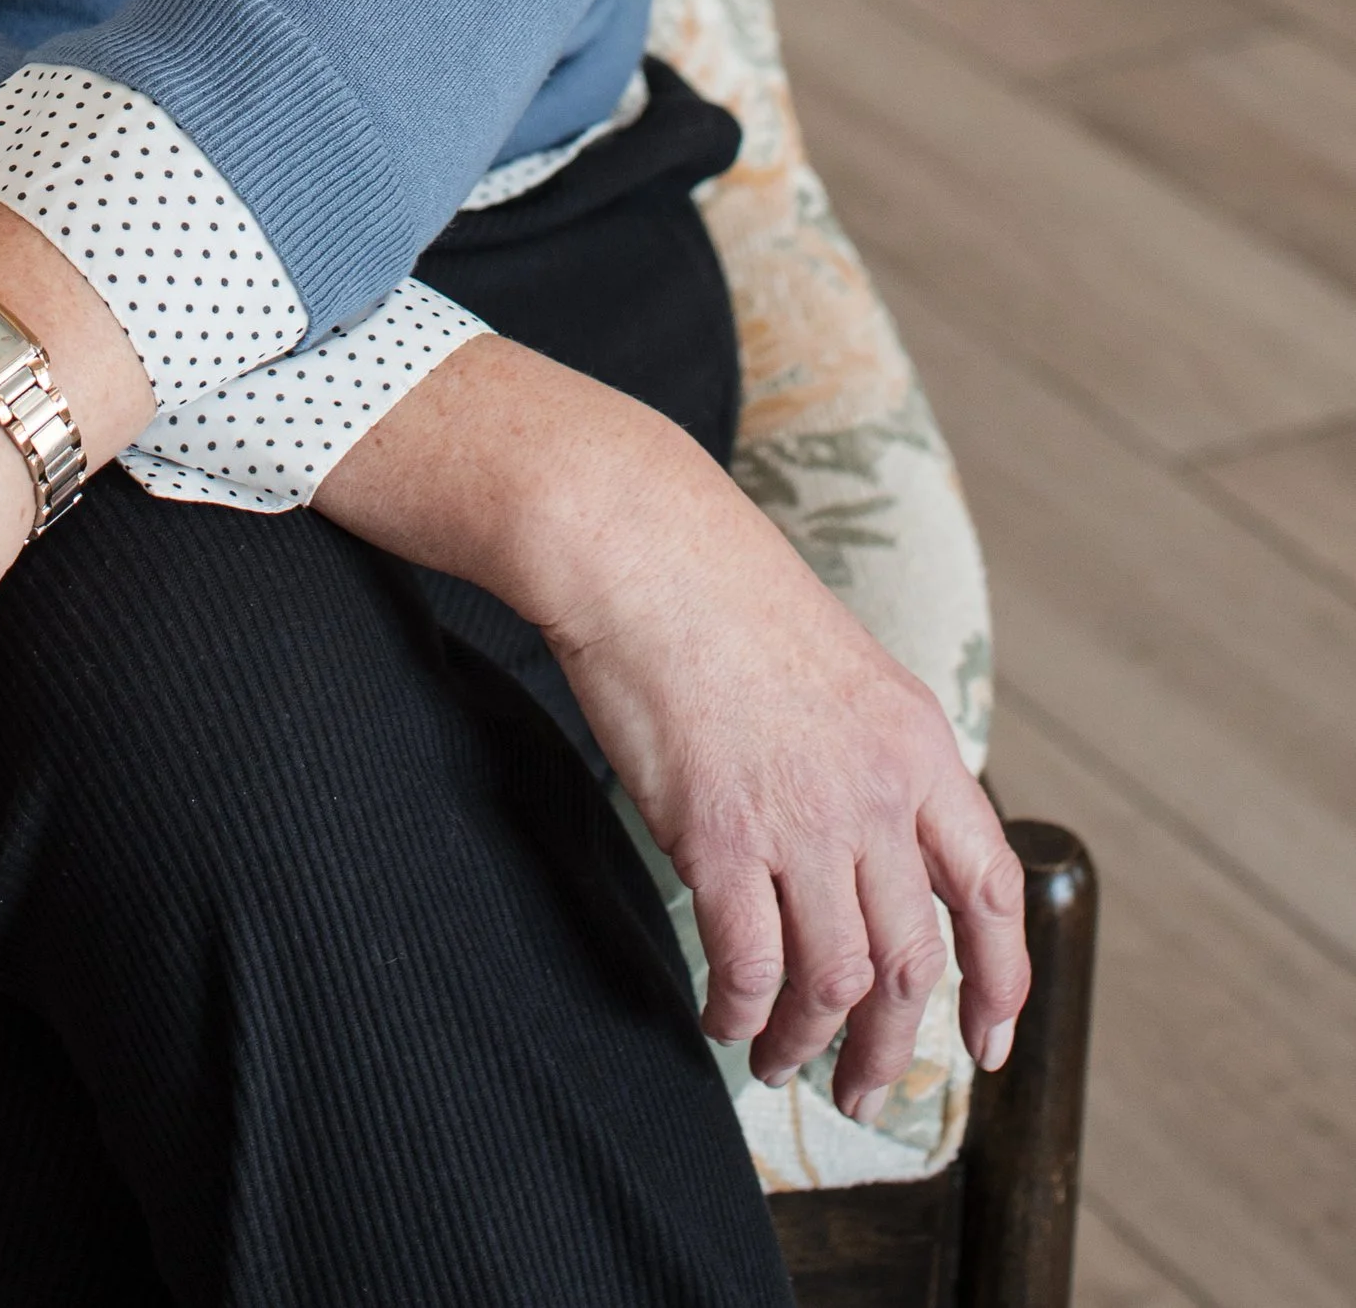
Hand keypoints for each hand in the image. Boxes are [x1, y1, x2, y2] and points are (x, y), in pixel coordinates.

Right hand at [316, 341, 1029, 1121]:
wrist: (642, 548)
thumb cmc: (724, 595)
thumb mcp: (842, 669)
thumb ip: (873, 760)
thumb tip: (873, 854)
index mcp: (919, 743)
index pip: (990, 888)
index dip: (1001, 979)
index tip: (990, 1040)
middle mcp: (876, 790)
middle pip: (911, 963)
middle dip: (895, 1048)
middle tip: (868, 1095)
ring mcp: (802, 818)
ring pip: (835, 982)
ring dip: (810, 1043)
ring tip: (778, 1061)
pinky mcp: (721, 837)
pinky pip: (749, 964)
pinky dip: (742, 1011)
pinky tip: (725, 1017)